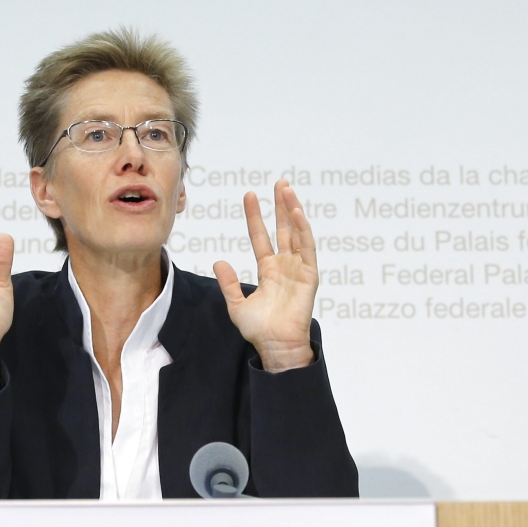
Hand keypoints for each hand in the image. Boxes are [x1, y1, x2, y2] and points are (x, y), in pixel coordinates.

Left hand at [214, 179, 317, 371]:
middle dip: (280, 205)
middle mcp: (284, 265)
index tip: (249, 195)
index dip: (255, 216)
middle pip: (283, 228)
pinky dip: (303, 229)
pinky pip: (307, 248)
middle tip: (279, 182)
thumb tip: (218, 261)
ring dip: (292, 210)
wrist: (275, 345)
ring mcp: (298, 268)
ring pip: (296, 232)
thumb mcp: (237, 304)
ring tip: (287, 189)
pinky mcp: (309, 275)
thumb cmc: (259, 329)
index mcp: (268, 270)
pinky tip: (297, 212)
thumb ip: (228, 283)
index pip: (261, 236)